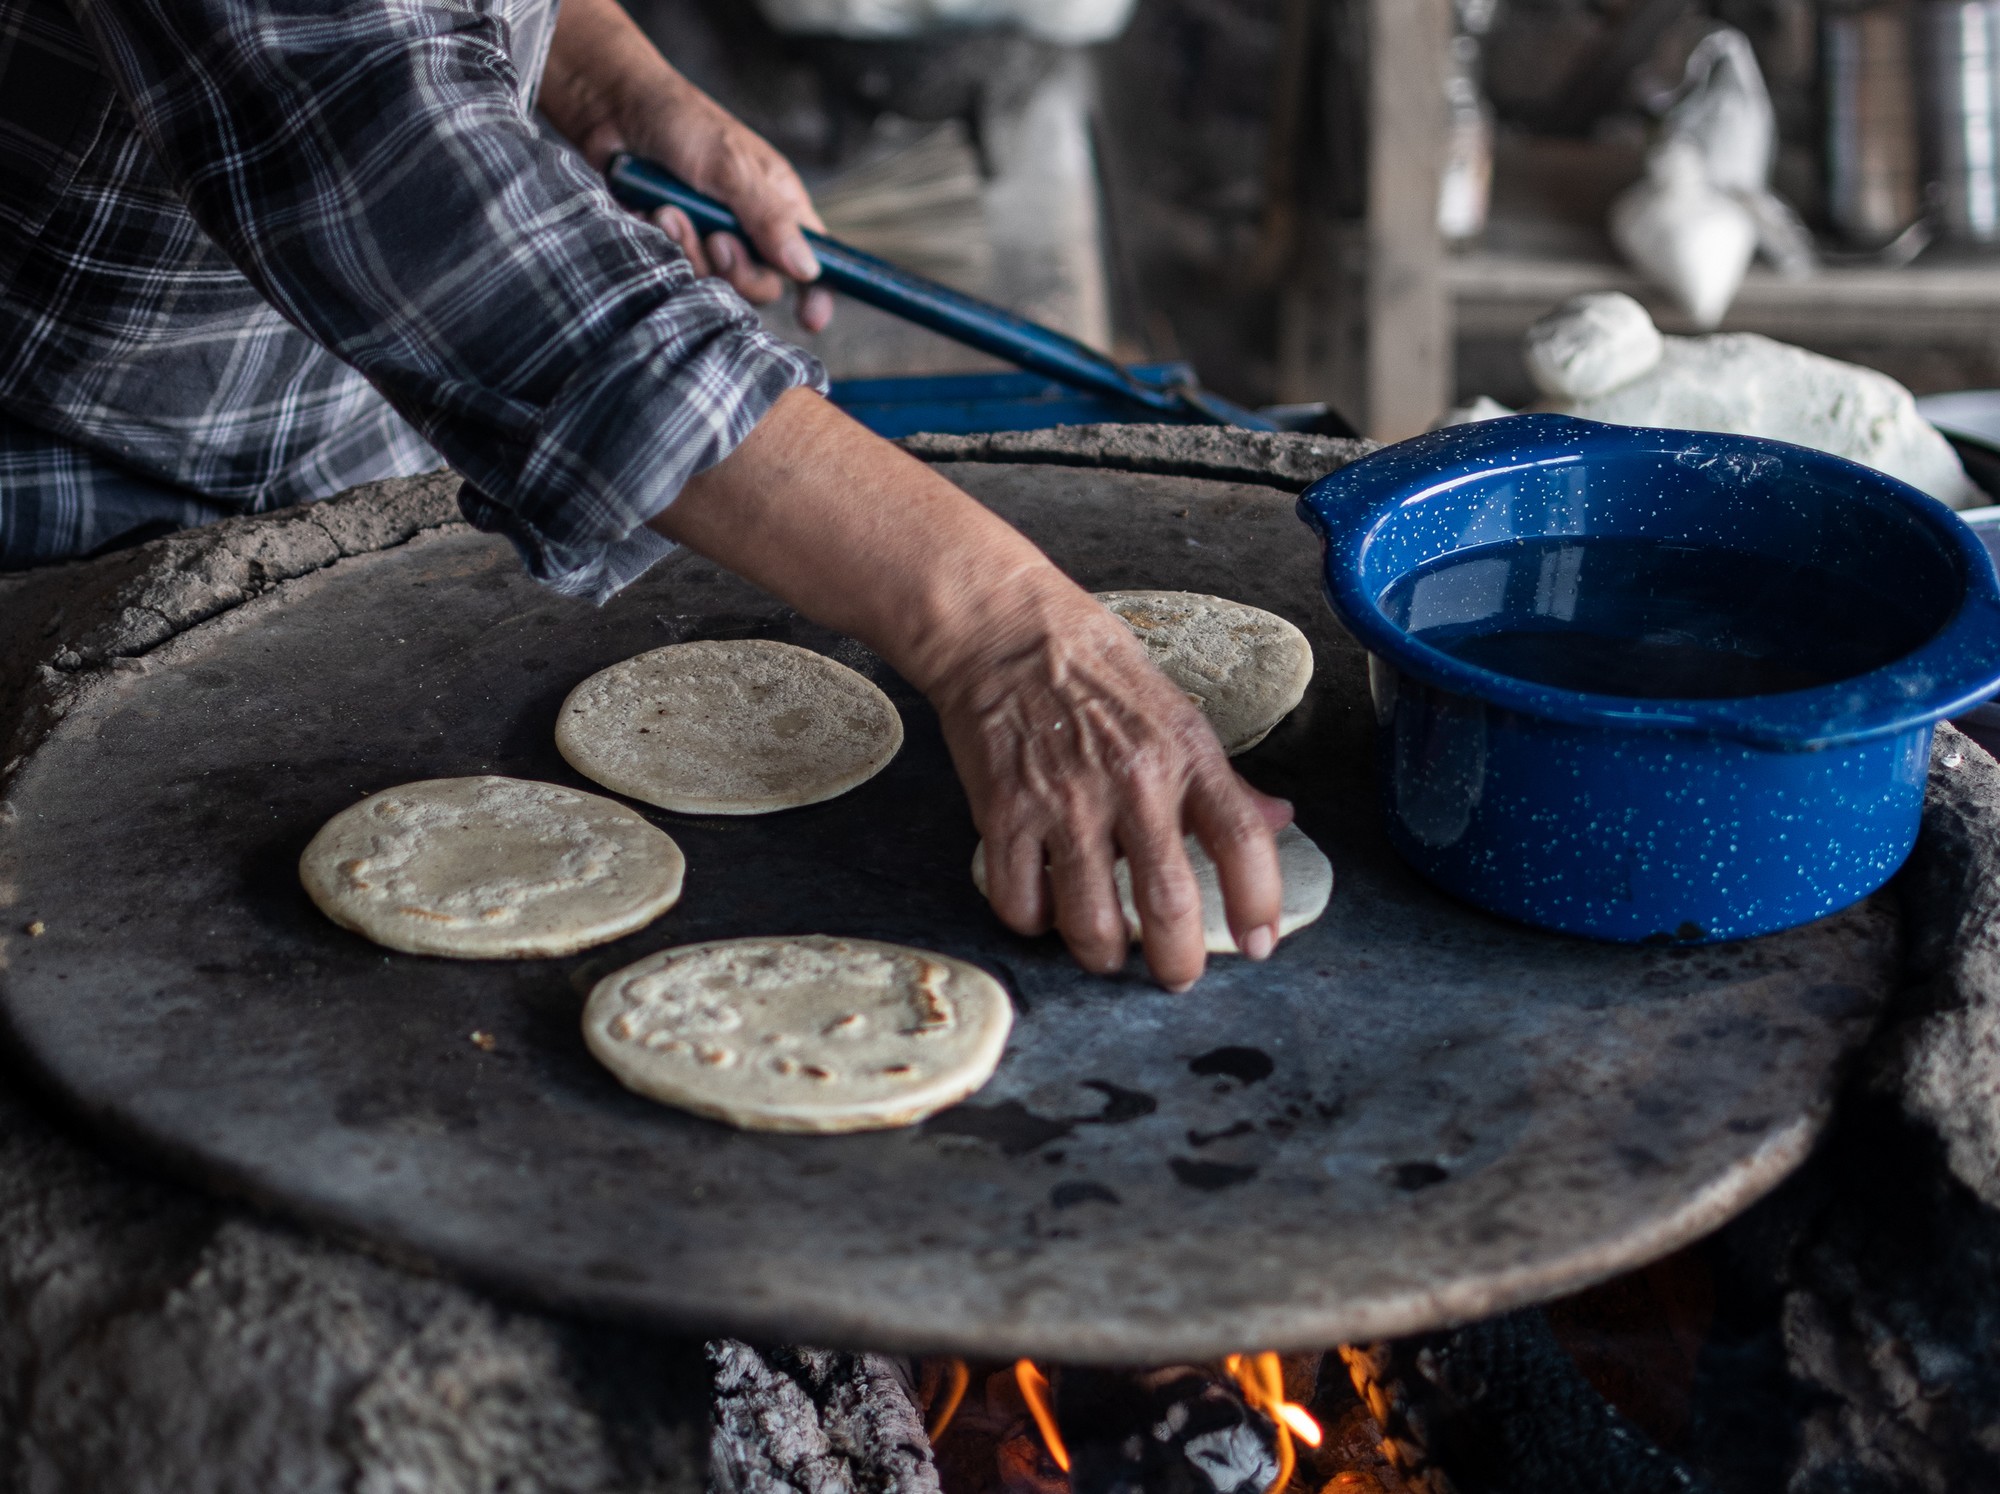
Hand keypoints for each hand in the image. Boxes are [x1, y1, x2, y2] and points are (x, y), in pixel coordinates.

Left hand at [540, 0, 833, 332]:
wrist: (610, 108)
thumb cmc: (681, 123)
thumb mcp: (732, 166)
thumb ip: (769, 218)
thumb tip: (809, 270)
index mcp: (778, 206)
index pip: (812, 260)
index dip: (817, 291)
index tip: (811, 319)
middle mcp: (748, 229)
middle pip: (760, 285)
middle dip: (735, 268)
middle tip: (715, 238)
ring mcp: (707, 240)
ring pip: (713, 283)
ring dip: (689, 250)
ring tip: (668, 210)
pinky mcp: (670, 247)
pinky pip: (672, 273)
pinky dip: (659, 247)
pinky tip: (646, 214)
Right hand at [928, 576, 1294, 989]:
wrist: (1005, 633)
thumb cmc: (1097, 671)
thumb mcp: (1178, 712)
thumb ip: (1225, 780)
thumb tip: (1280, 819)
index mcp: (1186, 754)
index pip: (1243, 841)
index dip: (1260, 904)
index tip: (1260, 943)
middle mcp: (1132, 782)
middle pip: (1168, 904)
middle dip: (1178, 962)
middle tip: (1177, 975)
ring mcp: (1064, 801)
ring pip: (1090, 922)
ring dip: (1102, 953)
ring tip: (1105, 948)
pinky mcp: (1003, 812)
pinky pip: (1021, 903)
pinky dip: (1035, 921)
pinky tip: (1044, 905)